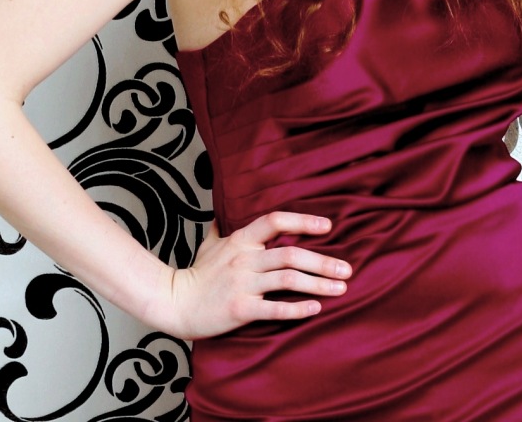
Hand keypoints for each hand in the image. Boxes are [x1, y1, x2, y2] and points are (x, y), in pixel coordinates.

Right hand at [167, 212, 351, 339]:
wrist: (174, 302)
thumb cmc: (195, 274)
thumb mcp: (210, 243)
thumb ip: (224, 228)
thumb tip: (225, 212)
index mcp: (241, 240)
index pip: (275, 221)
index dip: (303, 221)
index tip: (328, 226)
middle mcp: (244, 259)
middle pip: (291, 254)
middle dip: (323, 262)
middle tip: (347, 269)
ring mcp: (242, 283)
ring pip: (288, 279)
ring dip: (318, 284)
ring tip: (341, 289)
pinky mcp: (240, 308)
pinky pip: (274, 308)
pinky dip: (297, 309)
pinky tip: (316, 309)